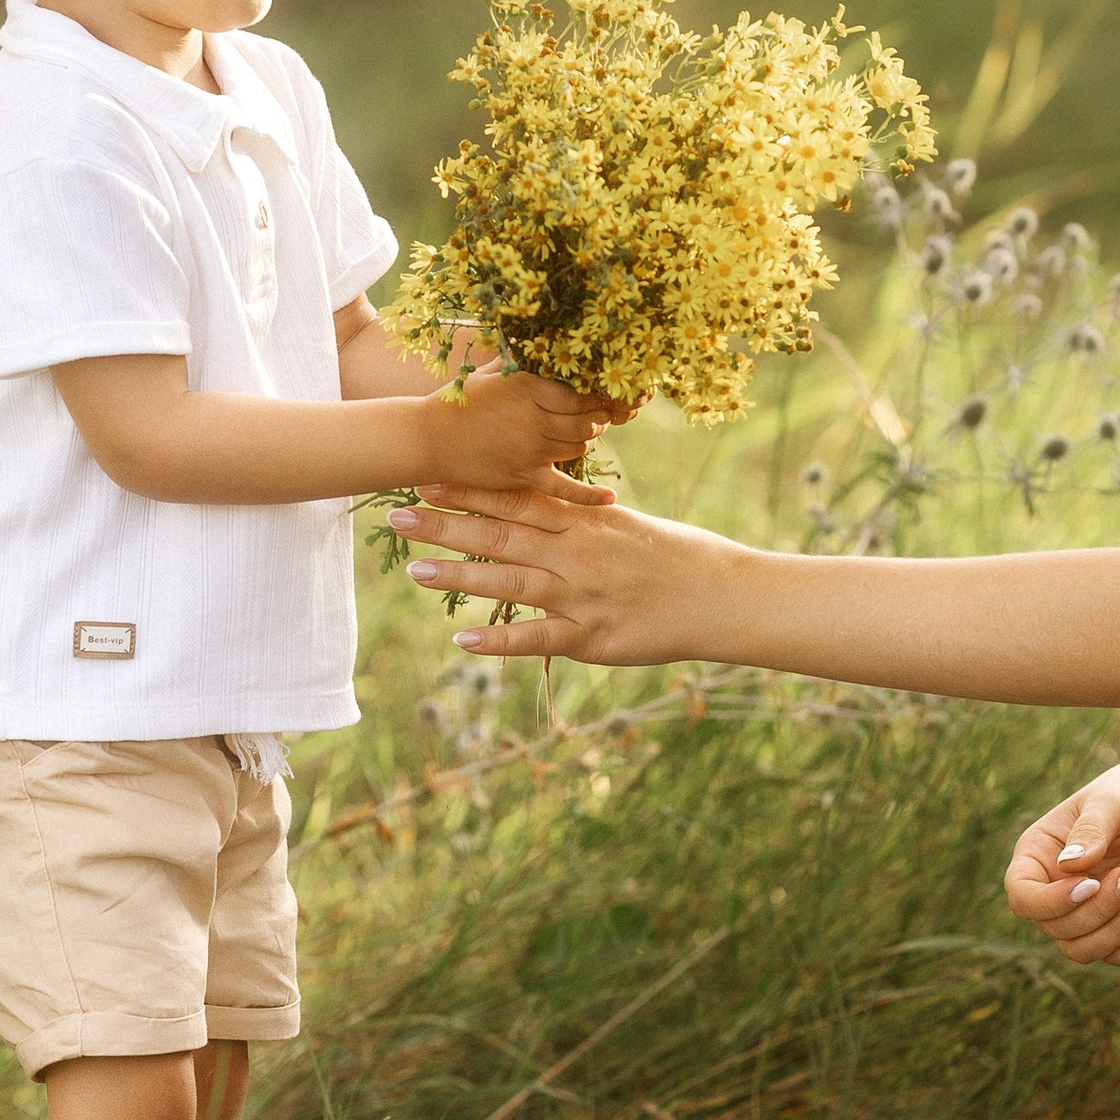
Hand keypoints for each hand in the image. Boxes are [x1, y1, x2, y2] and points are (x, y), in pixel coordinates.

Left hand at [390, 474, 727, 663]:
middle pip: (500, 536)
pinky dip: (500, 640)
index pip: (516, 500)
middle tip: (397, 515)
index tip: (426, 478)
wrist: (722, 596)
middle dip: (445, 525)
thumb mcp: (627, 524)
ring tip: (414, 571)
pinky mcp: (592, 637)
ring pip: (510, 583)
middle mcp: (577, 553)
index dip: (468, 490)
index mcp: (585, 522)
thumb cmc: (678, 556)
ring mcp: (582, 595)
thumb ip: (582, 518)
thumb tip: (546, 504)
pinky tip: (462, 641)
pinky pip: (538, 639)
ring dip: (459, 577)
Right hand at [430, 364, 617, 484]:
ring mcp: (529, 451)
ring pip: (579, 447)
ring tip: (584, 433)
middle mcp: (532, 419)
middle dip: (597, 418)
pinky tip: (610, 497)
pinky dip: (588, 495)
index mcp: (526, 388)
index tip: (596, 393)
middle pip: (585, 421)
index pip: (579, 393)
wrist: (427, 439)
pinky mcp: (523, 477)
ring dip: (587, 440)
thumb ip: (519, 358)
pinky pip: (564, 488)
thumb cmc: (458, 401)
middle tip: (597, 414)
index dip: (594, 395)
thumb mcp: (490, 373)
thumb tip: (541, 335)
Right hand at [1003, 757, 1119, 971]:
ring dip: (1117, 930)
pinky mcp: (1114, 926)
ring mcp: (1082, 912)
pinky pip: (1114, 957)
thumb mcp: (1112, 801)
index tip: (1090, 884)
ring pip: (1081, 950)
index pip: (1022, 897)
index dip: (1050, 902)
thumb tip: (1069, 865)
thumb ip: (1091, 829)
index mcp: (1037, 855)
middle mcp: (1052, 889)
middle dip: (1099, 910)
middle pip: (1056, 928)